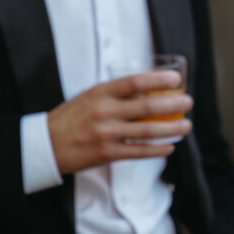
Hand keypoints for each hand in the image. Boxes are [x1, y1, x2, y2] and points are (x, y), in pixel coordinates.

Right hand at [47, 71, 193, 173]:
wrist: (46, 143)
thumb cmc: (70, 118)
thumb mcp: (88, 97)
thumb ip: (113, 94)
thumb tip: (144, 90)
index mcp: (100, 93)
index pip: (134, 82)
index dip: (158, 80)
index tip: (175, 79)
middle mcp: (104, 111)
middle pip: (147, 107)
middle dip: (173, 104)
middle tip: (188, 102)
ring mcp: (106, 134)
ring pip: (147, 131)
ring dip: (172, 128)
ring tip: (186, 125)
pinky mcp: (107, 153)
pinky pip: (139, 152)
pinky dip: (157, 150)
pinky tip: (169, 147)